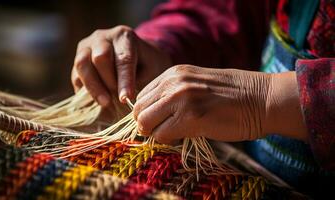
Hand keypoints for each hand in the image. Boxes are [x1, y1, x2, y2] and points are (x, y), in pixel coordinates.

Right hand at [71, 25, 171, 106]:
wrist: (134, 57)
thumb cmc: (146, 65)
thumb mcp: (151, 70)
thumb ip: (139, 81)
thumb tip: (125, 101)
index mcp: (124, 36)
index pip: (123, 59)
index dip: (124, 81)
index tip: (126, 99)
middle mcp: (102, 37)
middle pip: (100, 58)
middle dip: (109, 82)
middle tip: (119, 100)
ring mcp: (86, 47)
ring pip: (82, 65)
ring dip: (94, 87)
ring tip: (106, 103)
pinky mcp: (78, 61)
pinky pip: (76, 76)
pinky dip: (86, 90)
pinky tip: (97, 101)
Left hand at [133, 65, 306, 144]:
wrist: (262, 99)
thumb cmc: (232, 95)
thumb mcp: (196, 84)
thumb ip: (173, 94)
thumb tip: (153, 114)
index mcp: (174, 73)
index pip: (141, 96)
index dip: (147, 113)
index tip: (159, 121)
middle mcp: (173, 83)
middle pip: (139, 110)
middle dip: (147, 124)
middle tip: (165, 130)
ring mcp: (181, 99)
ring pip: (146, 123)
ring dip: (157, 133)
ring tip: (176, 132)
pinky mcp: (191, 118)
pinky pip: (162, 135)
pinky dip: (169, 140)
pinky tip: (186, 135)